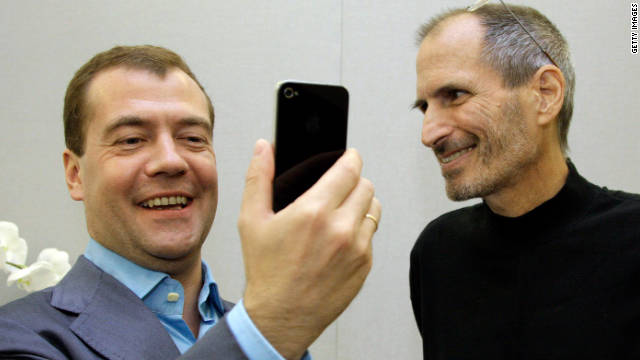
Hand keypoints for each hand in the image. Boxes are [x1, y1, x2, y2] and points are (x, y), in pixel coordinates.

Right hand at [238, 139, 380, 359]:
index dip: (351, 158)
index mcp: (314, 211)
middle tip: (340, 188)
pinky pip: (372, 235)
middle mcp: (341, 227)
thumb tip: (264, 148)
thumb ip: (259, 178)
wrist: (281, 316)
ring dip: (362, 204)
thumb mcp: (252, 220)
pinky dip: (361, 231)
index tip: (349, 157)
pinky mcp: (365, 265)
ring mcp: (357, 248)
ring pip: (374, 209)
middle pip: (366, 185)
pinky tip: (340, 239)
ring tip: (343, 211)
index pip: (350, 169)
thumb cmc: (265, 270)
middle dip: (354, 182)